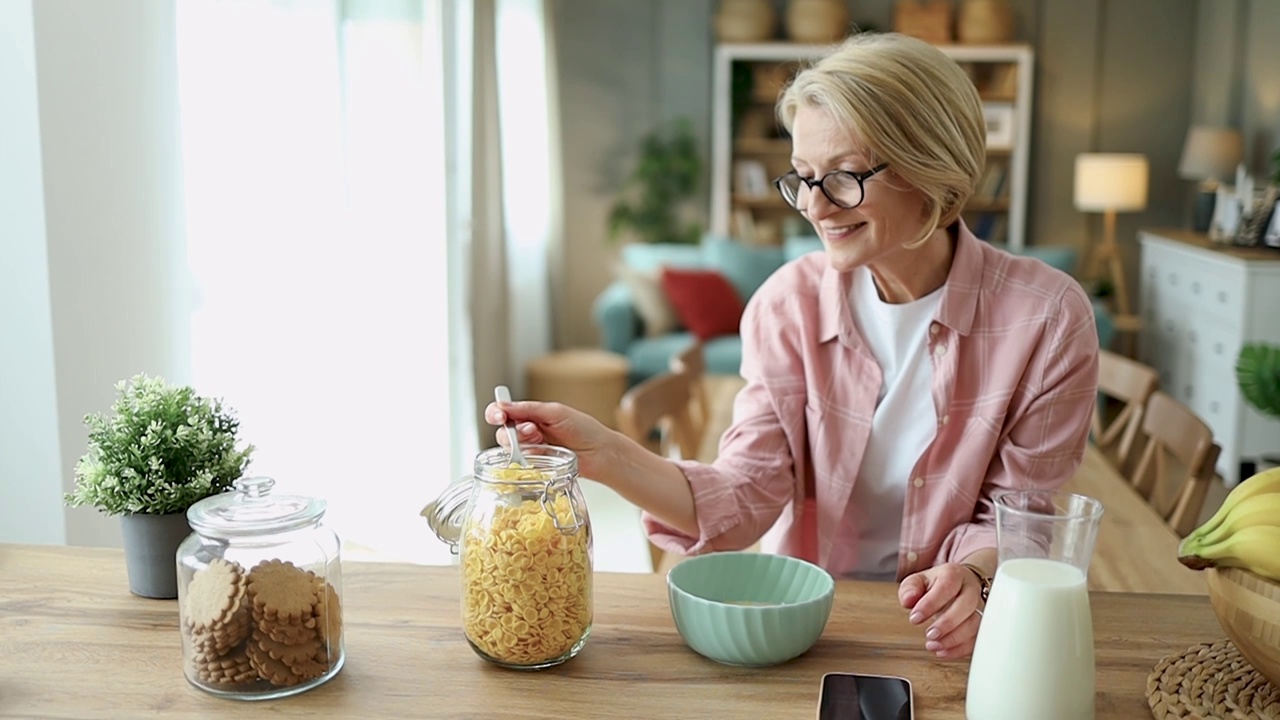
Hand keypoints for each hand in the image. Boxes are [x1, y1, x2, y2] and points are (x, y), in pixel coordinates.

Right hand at [484, 400, 618, 480]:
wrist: (600, 453)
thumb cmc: (584, 429)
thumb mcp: (556, 413)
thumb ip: (529, 409)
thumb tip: (503, 404)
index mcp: (531, 413)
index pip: (503, 410)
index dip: (496, 413)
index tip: (499, 416)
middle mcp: (527, 431)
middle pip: (503, 432)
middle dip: (514, 432)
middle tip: (532, 431)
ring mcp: (531, 449)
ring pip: (510, 449)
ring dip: (523, 444)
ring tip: (541, 441)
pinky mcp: (535, 465)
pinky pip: (520, 464)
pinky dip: (527, 459)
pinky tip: (542, 455)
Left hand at [897, 562, 983, 659]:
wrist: (959, 586)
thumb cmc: (936, 585)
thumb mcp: (918, 581)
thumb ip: (909, 589)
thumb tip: (908, 600)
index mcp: (953, 575)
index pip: (946, 586)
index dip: (931, 604)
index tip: (915, 618)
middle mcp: (970, 590)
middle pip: (966, 605)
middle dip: (947, 623)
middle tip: (929, 634)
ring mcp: (979, 607)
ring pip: (975, 623)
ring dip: (954, 639)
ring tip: (934, 645)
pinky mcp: (982, 625)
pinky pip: (977, 638)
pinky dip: (960, 649)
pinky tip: (943, 651)